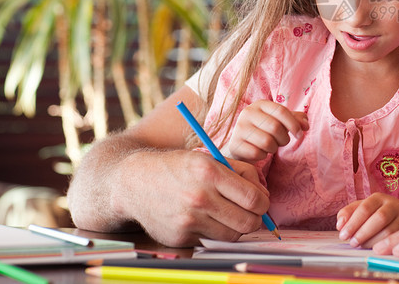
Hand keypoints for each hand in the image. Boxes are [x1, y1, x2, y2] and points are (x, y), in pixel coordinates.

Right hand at [119, 148, 271, 246]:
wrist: (134, 182)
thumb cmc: (178, 167)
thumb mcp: (210, 158)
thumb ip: (242, 172)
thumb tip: (264, 195)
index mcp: (209, 172)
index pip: (254, 199)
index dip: (263, 202)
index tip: (260, 201)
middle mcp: (199, 197)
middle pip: (247, 222)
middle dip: (255, 218)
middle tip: (250, 212)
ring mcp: (188, 220)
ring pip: (232, 236)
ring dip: (236, 227)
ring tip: (228, 214)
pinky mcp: (179, 237)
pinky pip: (210, 240)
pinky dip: (214, 232)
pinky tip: (205, 219)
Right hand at [227, 100, 308, 161]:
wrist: (240, 144)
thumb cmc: (264, 130)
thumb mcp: (280, 121)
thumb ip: (295, 119)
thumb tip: (305, 125)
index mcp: (260, 104)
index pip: (281, 111)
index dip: (294, 124)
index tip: (300, 134)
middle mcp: (248, 113)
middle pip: (275, 127)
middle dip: (284, 139)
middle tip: (282, 142)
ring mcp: (239, 128)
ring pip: (267, 142)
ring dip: (274, 148)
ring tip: (271, 146)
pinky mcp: (234, 144)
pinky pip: (257, 153)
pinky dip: (263, 155)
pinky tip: (260, 152)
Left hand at [336, 193, 398, 248]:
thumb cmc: (376, 213)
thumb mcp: (362, 208)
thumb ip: (348, 213)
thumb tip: (340, 224)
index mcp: (378, 198)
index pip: (365, 208)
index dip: (353, 223)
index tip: (343, 235)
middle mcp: (393, 205)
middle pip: (379, 218)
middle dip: (363, 233)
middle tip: (352, 243)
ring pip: (390, 231)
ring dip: (373, 242)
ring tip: (362, 246)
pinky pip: (398, 241)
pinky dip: (385, 247)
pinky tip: (375, 250)